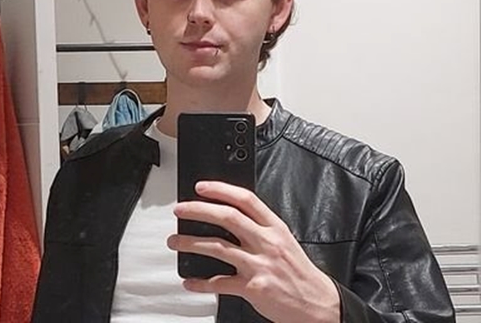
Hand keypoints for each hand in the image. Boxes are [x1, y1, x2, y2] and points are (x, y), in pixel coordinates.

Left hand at [167, 181, 339, 322]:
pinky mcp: (253, 288)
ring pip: (218, 247)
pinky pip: (220, 283)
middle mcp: (266, 242)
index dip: (221, 190)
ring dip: (191, 243)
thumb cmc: (298, 271)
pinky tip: (189, 281)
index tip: (201, 187)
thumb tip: (232, 214)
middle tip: (180, 209)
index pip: (245, 199)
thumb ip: (260, 226)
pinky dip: (200, 283)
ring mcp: (259, 265)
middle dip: (199, 210)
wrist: (317, 304)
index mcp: (274, 227)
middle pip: (227, 217)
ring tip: (175, 241)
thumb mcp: (284, 239)